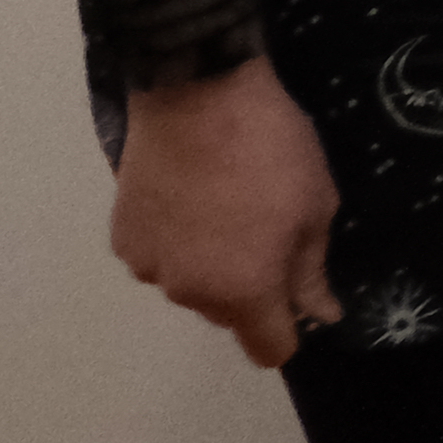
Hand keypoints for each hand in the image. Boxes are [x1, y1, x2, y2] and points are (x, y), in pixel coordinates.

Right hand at [114, 59, 341, 365]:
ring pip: (191, 285)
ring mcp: (149, 267)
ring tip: (224, 204)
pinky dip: (176, 241)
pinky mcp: (122, 239)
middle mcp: (189, 292)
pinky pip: (160, 258)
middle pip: (228, 314)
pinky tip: (188, 197)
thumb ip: (312, 270)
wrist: (196, 93)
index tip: (296, 296)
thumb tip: (320, 315)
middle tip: (267, 227)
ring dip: (209, 263)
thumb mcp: (316, 205)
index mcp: (244, 290)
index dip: (286, 330)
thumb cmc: (271, 149)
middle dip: (250, 287)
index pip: (268, 349)